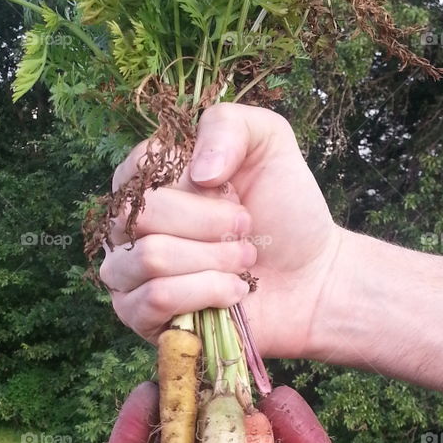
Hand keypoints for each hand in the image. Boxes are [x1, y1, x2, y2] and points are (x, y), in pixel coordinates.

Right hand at [100, 104, 341, 357]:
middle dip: (208, 224)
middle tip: (245, 230)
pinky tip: (234, 292)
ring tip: (243, 262)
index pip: (137, 165)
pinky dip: (205, 292)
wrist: (313, 278)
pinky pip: (155, 300)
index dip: (189, 179)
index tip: (229, 187)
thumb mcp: (268, 144)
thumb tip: (198, 172)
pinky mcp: (142, 317)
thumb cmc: (286, 212)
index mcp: (150, 180)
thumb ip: (227, 125)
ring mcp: (130, 273)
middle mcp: (130, 225)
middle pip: (138, 215)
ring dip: (212, 260)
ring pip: (149, 259)